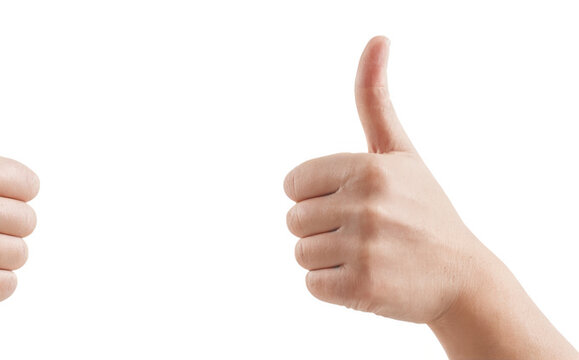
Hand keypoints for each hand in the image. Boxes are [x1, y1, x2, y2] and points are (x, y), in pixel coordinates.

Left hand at [283, 36, 490, 322]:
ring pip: (301, 253)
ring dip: (327, 259)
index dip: (316, 197)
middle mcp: (366, 204)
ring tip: (369, 255)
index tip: (351, 203)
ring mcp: (365, 247)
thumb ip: (374, 99)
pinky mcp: (362, 287)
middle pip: (293, 220)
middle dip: (322, 228)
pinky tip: (368, 280)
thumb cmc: (424, 209)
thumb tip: (377, 38)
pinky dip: (333, 287)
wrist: (463, 278)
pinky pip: (312, 285)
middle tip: (365, 233)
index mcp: (368, 167)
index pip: (293, 184)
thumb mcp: (400, 150)